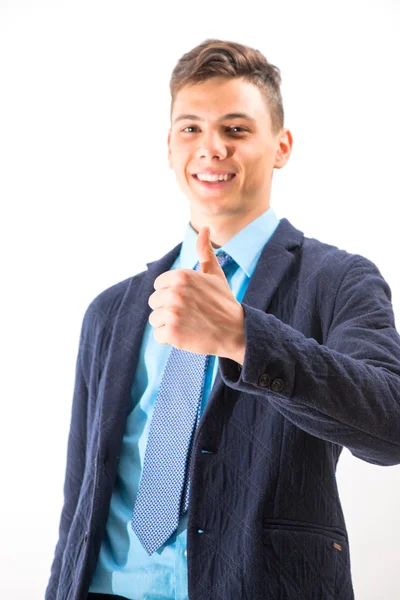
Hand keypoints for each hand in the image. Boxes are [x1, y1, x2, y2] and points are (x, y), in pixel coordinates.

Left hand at [149, 225, 244, 360]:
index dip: (172, 294)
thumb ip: (205, 252)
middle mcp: (175, 293)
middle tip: (190, 314)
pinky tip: (187, 335)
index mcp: (181, 276)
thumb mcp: (214, 274)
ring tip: (189, 324)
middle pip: (154, 302)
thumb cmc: (223, 302)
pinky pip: (159, 336)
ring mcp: (173, 313)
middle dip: (168, 309)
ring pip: (154, 319)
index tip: (189, 300)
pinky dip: (171, 338)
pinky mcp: (172, 333)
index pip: (158, 286)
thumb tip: (205, 228)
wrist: (236, 331)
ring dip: (168, 324)